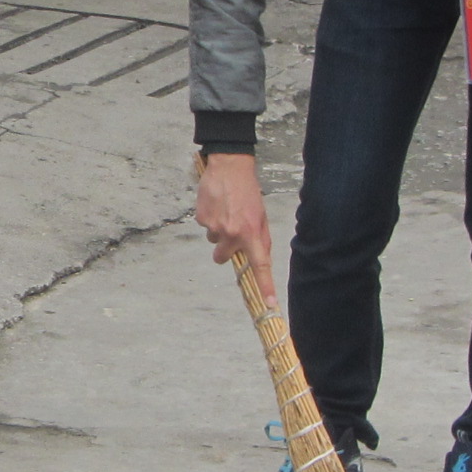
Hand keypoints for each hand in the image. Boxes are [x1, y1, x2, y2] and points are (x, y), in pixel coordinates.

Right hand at [195, 152, 277, 299]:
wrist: (229, 166)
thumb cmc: (248, 191)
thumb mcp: (261, 215)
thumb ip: (260, 239)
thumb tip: (258, 258)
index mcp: (251, 233)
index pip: (260, 266)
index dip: (265, 286)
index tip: (270, 305)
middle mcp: (232, 233)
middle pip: (222, 258)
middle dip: (225, 249)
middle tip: (230, 230)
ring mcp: (214, 227)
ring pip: (213, 240)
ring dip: (218, 231)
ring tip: (225, 211)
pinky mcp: (201, 218)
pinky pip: (205, 227)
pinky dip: (210, 219)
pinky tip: (216, 204)